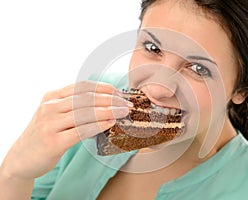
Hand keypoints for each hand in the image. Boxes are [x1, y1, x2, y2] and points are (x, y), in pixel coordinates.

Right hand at [0, 81, 131, 179]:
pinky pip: (80, 131)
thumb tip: (105, 104)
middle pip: (86, 99)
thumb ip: (73, 107)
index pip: (82, 87)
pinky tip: (110, 123)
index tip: (119, 93)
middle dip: (110, 100)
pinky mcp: (53, 142)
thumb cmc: (44, 134)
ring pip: (85, 113)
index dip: (103, 88)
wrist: (22, 158)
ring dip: (108, 111)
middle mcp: (49, 108)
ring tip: (123, 113)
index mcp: (51, 97)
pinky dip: (98, 125)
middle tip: (126, 104)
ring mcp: (49, 124)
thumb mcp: (54, 114)